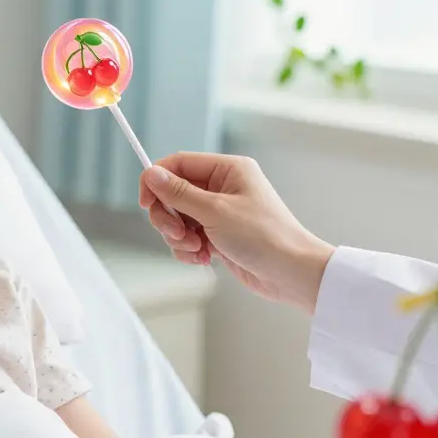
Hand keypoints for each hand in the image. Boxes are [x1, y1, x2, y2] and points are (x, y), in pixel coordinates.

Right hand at [138, 153, 334, 312]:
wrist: (291, 273)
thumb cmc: (264, 237)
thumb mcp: (215, 211)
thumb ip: (179, 193)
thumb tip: (152, 174)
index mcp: (228, 169)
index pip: (179, 163)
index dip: (157, 180)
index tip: (146, 202)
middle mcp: (223, 187)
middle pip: (174, 193)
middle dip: (169, 217)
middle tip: (176, 233)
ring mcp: (220, 212)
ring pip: (178, 218)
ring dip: (179, 237)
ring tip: (196, 249)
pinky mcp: (219, 234)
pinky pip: (189, 237)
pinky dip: (189, 249)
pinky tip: (203, 258)